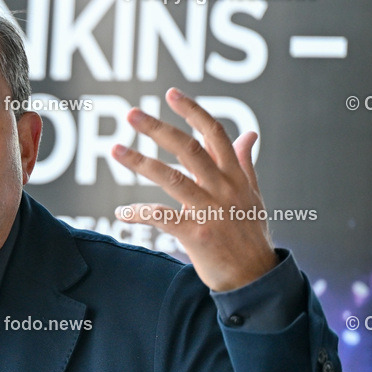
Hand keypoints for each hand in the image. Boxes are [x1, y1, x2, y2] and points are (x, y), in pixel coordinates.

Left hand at [112, 88, 277, 291]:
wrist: (255, 278)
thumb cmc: (250, 236)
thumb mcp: (253, 196)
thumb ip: (245, 164)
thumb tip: (249, 134)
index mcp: (235, 175)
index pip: (215, 134)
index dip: (193, 111)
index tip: (170, 93)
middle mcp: (224, 188)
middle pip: (189, 149)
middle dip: (158, 129)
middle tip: (131, 114)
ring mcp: (210, 211)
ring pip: (172, 178)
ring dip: (140, 162)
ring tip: (115, 150)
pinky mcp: (197, 235)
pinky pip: (163, 217)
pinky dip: (140, 213)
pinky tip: (122, 213)